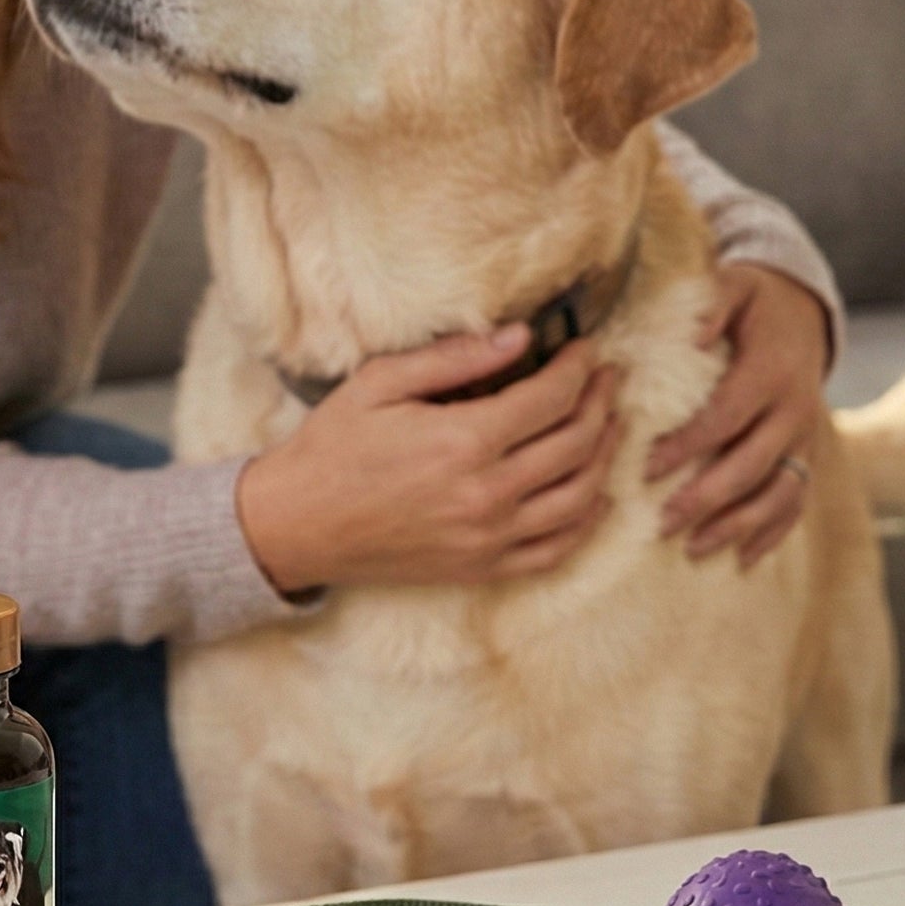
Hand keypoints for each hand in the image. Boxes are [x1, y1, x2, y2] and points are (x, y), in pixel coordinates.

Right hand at [237, 325, 624, 595]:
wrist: (295, 525)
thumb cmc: (332, 447)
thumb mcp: (380, 383)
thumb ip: (454, 358)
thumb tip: (520, 337)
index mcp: (463, 441)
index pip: (552, 398)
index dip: (579, 368)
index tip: (587, 349)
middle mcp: (487, 493)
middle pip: (576, 443)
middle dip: (601, 403)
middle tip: (607, 378)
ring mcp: (488, 537)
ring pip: (579, 496)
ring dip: (604, 456)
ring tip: (609, 425)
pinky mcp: (481, 568)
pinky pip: (556, 549)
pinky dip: (587, 521)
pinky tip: (595, 495)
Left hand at [645, 263, 828, 566]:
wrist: (804, 312)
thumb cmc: (753, 302)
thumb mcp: (734, 285)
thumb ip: (711, 305)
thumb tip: (691, 334)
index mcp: (772, 370)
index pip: (727, 416)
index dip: (690, 445)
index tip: (647, 467)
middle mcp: (796, 408)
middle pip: (753, 464)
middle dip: (707, 497)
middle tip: (662, 522)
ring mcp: (805, 436)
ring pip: (779, 491)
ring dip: (738, 524)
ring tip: (694, 547)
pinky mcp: (807, 453)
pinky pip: (797, 499)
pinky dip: (773, 531)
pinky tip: (743, 558)